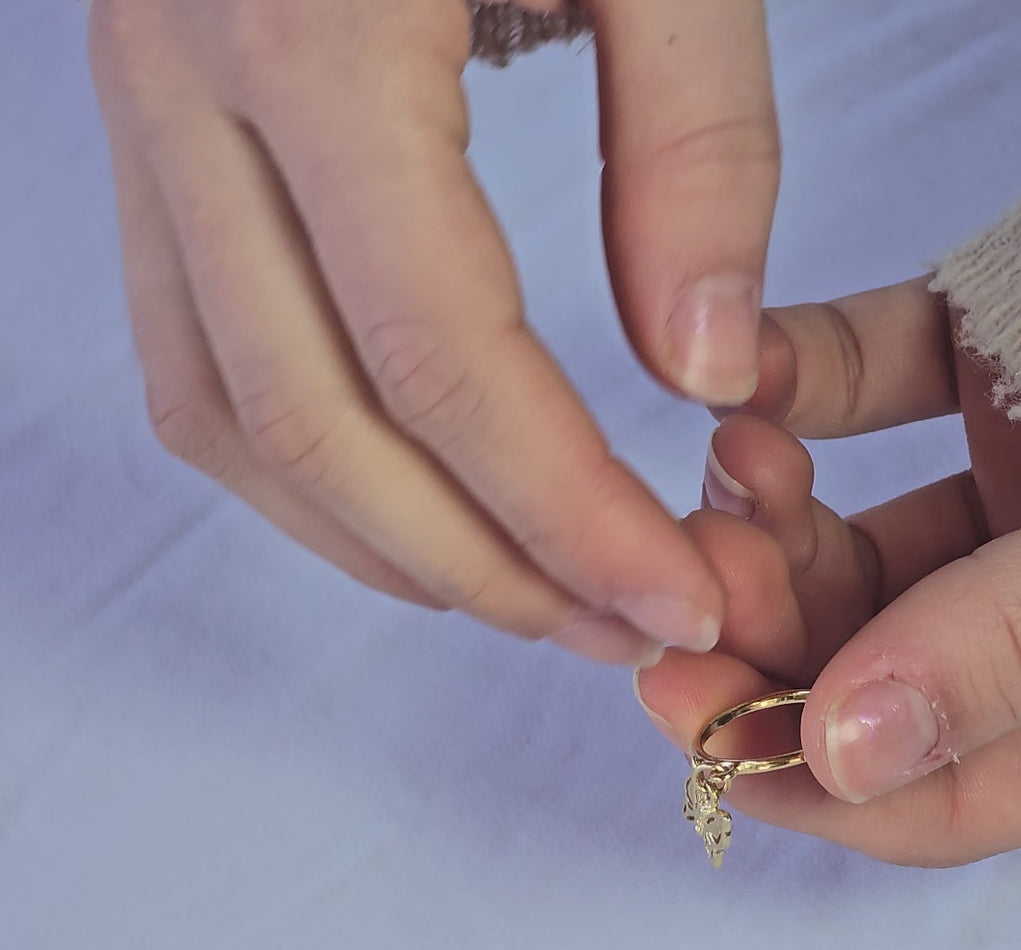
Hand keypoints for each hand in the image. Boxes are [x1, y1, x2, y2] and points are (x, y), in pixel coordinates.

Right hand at [88, 0, 778, 664]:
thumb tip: (700, 377)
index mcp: (310, 26)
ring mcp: (138, 112)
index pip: (445, 363)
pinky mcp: (150, 134)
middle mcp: (182, 84)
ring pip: (231, 420)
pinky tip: (423, 500)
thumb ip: (698, 142)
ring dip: (380, 544)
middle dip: (479, 569)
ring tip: (526, 597)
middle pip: (319, 429)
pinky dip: (311, 468)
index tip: (675, 600)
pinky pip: (200, 361)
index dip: (567, 517)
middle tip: (612, 636)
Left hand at [635, 278, 1020, 864]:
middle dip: (771, 630)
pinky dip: (802, 393)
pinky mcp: (996, 381)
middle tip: (692, 561)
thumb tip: (846, 758)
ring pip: (858, 551)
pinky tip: (752, 380)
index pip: (951, 795)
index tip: (686, 709)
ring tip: (738, 453)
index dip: (806, 771)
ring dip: (775, 516)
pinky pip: (871, 402)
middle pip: (879, 675)